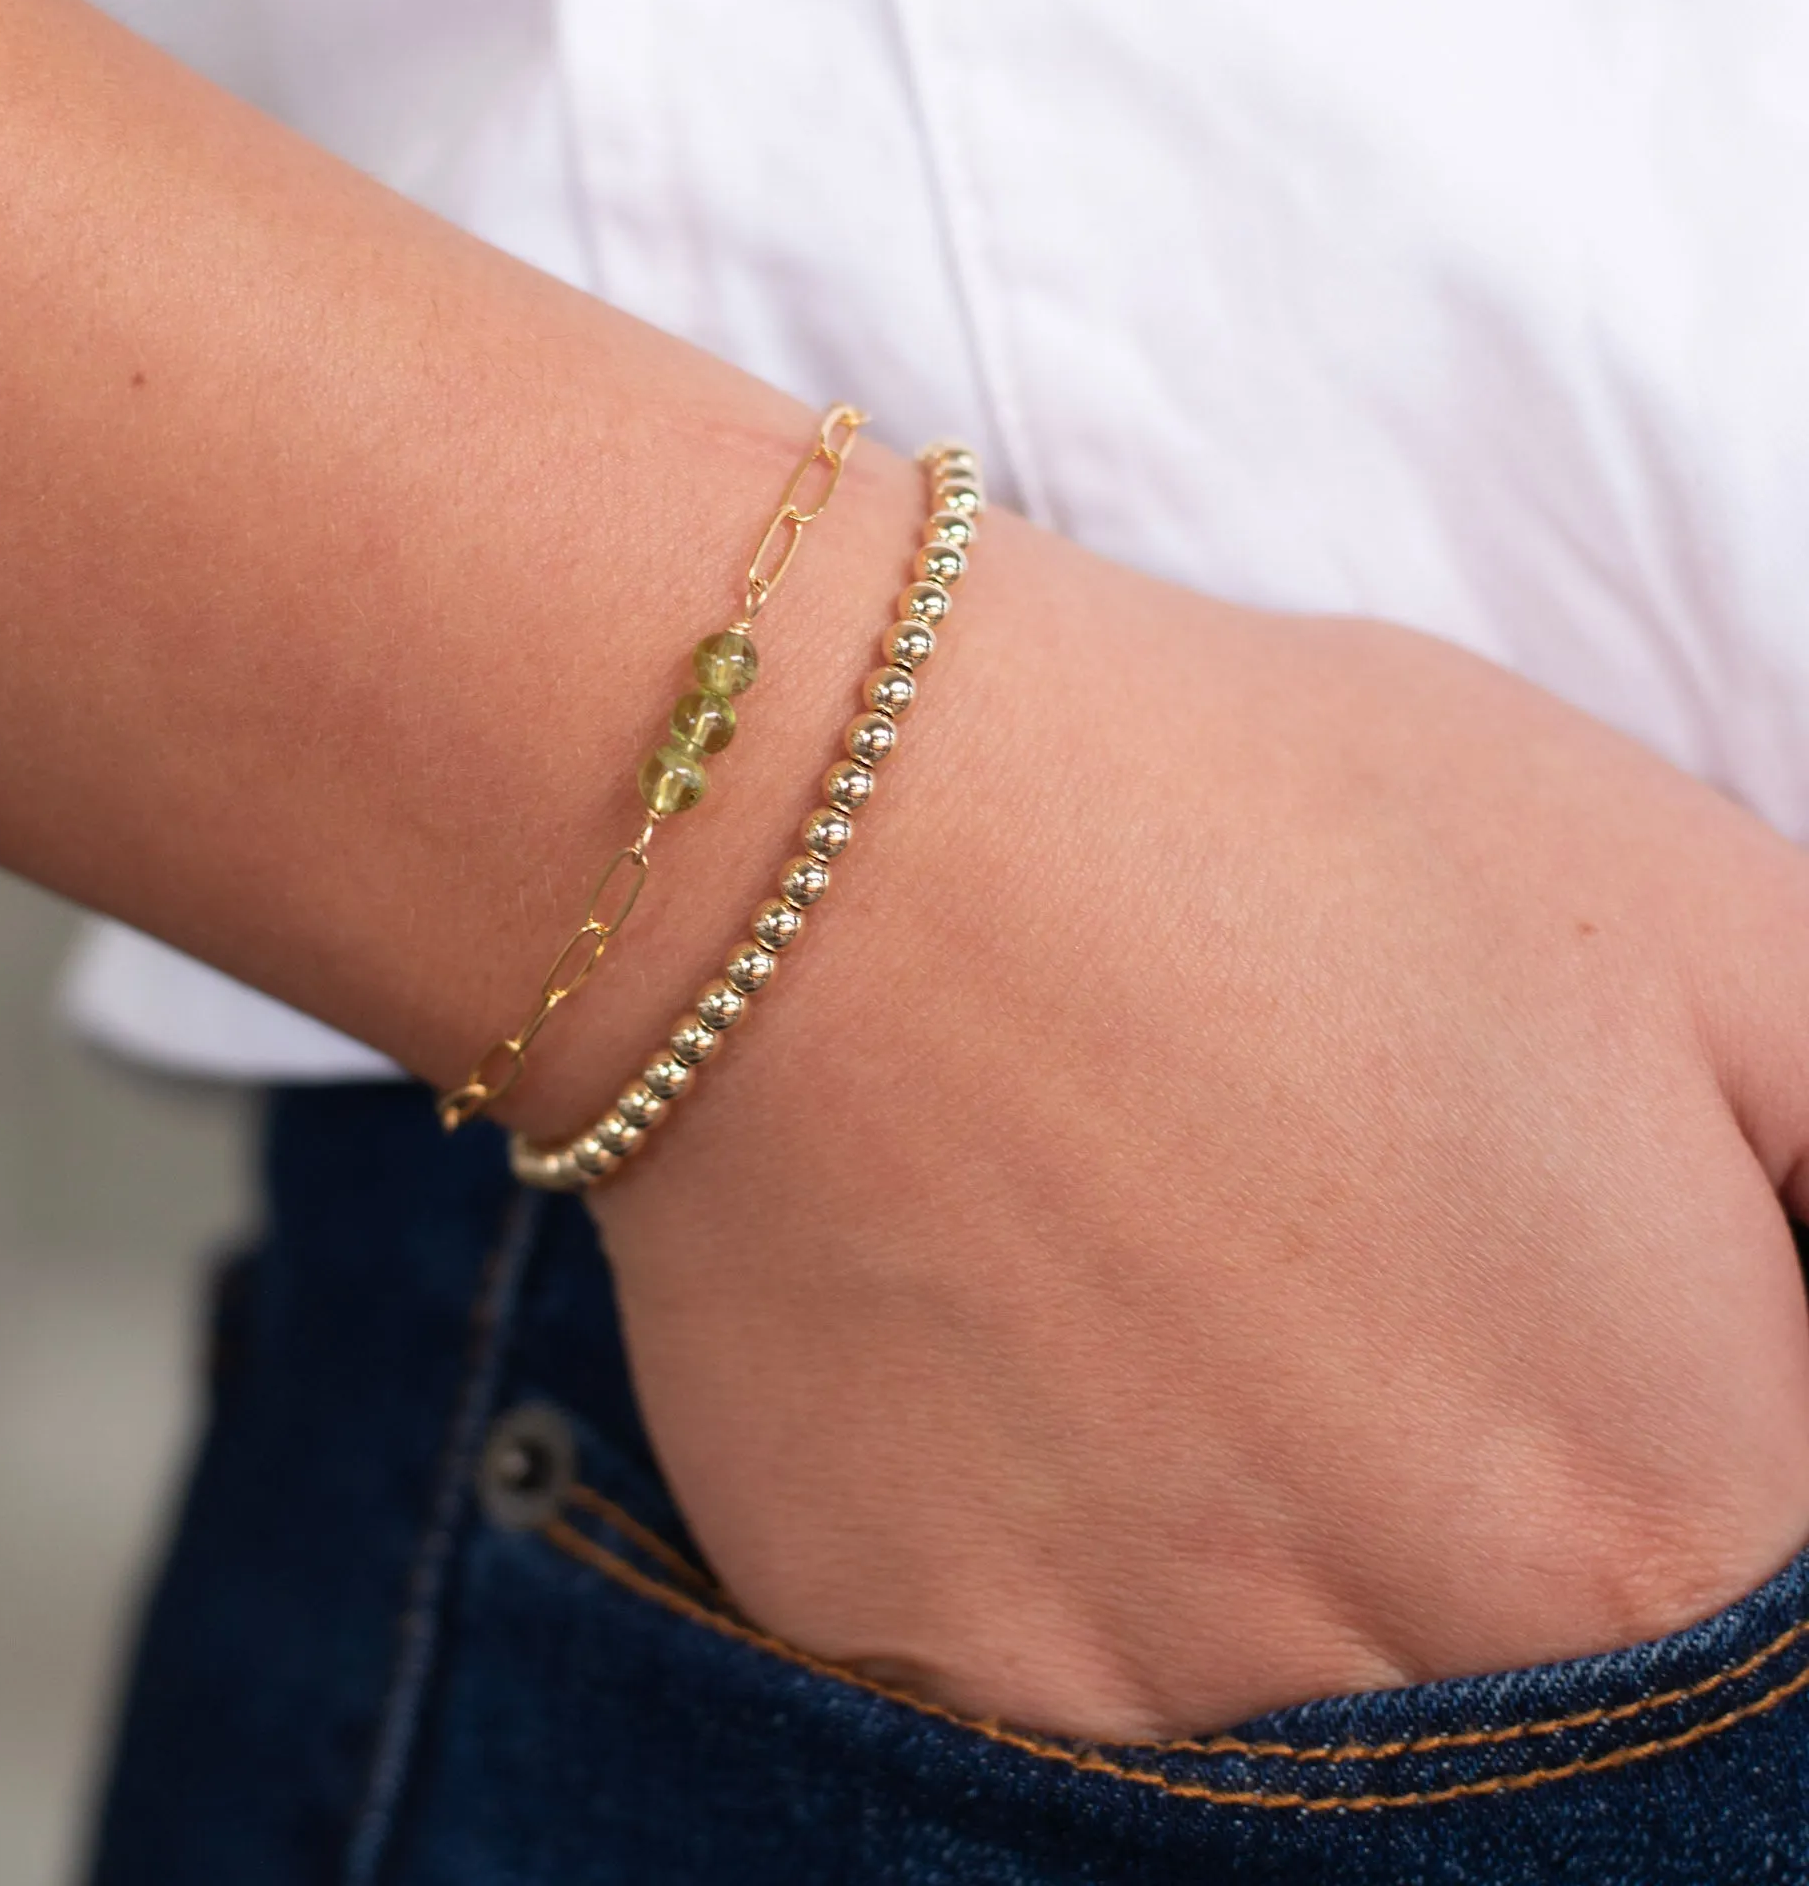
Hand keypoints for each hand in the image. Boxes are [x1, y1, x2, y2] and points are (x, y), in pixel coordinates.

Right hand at [588, 515, 1808, 1739]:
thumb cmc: (1260, 820)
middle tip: (1354, 1318)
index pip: (1777, 1650)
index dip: (1687, 1469)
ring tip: (1186, 1318)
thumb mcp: (1697, 909)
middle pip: (1535, 1708)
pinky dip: (1078, 1569)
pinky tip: (1036, 1374)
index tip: (1573, 1357)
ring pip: (1290, 1721)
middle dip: (1482, 1520)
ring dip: (1277, 1549)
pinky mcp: (916, 1654)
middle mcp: (1416, 1672)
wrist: (828, 829)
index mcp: (1656, 1508)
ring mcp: (1139, 1697)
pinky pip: (1056, 1698)